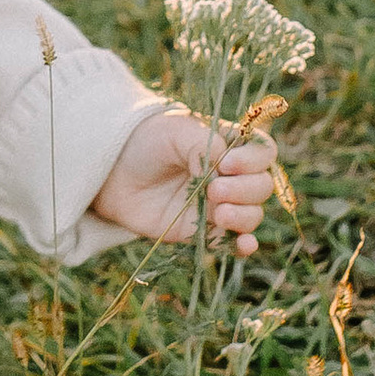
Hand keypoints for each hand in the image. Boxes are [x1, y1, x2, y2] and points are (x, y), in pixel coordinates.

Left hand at [91, 104, 278, 256]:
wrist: (112, 172)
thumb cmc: (146, 142)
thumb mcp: (173, 130)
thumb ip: (201, 143)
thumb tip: (223, 165)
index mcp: (229, 145)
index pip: (262, 152)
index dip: (253, 160)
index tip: (228, 163)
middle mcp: (230, 176)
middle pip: (262, 186)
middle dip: (245, 189)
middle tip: (214, 190)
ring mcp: (218, 205)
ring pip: (252, 215)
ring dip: (243, 216)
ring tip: (217, 212)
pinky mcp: (202, 231)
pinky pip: (232, 242)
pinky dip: (243, 245)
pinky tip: (244, 244)